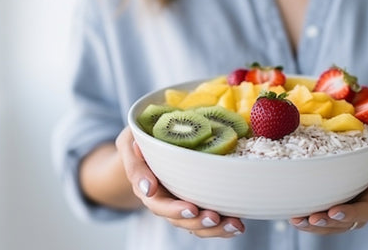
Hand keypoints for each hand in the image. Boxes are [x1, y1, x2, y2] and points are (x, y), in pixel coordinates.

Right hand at [115, 127, 244, 237]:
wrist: (147, 143)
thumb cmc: (139, 139)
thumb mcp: (129, 142)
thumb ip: (133, 160)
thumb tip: (147, 186)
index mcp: (147, 188)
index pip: (158, 204)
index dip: (174, 210)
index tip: (190, 208)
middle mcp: (165, 200)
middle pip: (179, 219)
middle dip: (198, 221)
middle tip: (214, 217)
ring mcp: (181, 202)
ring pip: (196, 224)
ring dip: (215, 228)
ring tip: (234, 224)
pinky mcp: (197, 201)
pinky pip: (208, 219)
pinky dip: (223, 225)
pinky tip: (238, 225)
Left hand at [289, 126, 367, 233]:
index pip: (367, 210)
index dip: (352, 213)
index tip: (335, 212)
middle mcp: (361, 208)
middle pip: (344, 224)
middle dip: (327, 223)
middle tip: (311, 218)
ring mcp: (346, 211)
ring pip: (329, 226)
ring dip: (312, 225)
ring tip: (296, 219)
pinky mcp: (332, 209)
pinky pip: (319, 219)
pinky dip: (306, 220)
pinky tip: (291, 214)